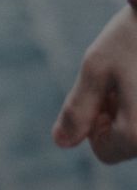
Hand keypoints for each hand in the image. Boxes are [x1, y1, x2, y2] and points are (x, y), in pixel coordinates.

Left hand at [51, 2, 136, 163]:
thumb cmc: (132, 38)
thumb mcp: (96, 68)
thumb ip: (77, 108)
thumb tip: (60, 142)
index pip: (103, 151)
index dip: (93, 122)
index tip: (103, 89)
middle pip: (126, 143)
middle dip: (115, 115)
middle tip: (120, 78)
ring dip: (130, 108)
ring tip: (133, 74)